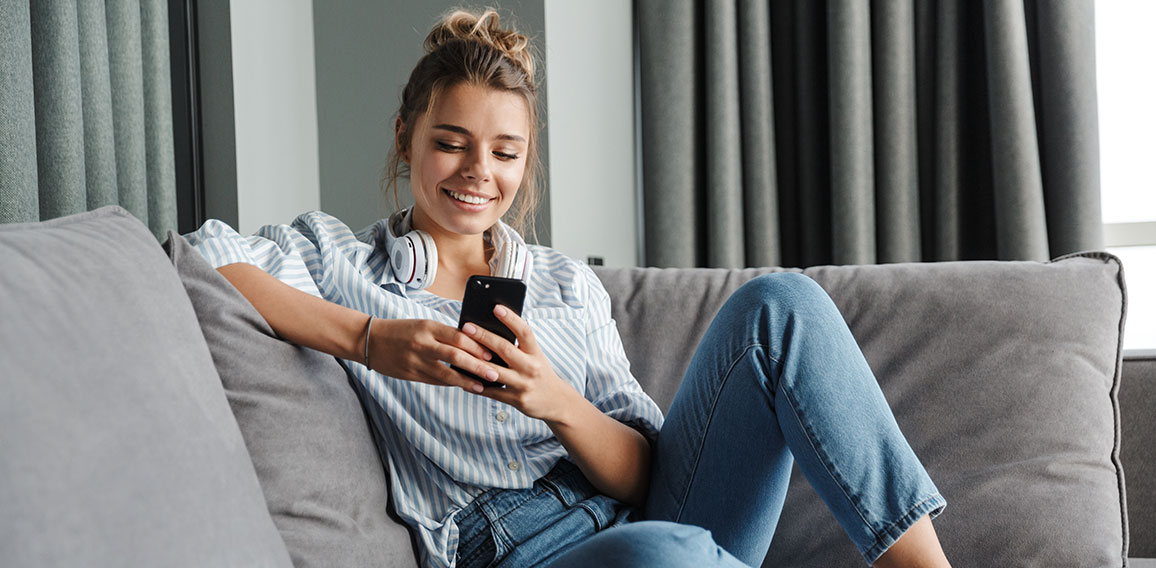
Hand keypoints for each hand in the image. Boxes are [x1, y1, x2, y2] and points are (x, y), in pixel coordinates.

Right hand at [367, 318, 495, 392]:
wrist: (371, 340)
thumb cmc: (402, 330)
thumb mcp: (424, 325)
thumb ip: (445, 334)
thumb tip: (472, 344)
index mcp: (428, 327)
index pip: (458, 336)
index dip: (477, 346)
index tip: (492, 353)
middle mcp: (423, 344)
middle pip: (455, 356)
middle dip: (477, 366)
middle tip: (494, 373)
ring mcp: (416, 361)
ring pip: (446, 373)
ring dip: (466, 381)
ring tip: (482, 386)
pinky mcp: (410, 374)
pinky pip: (435, 381)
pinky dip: (451, 383)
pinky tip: (463, 386)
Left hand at [461, 305, 582, 422]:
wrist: (556, 401)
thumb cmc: (539, 372)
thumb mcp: (535, 356)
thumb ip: (519, 345)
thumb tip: (493, 328)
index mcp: (535, 353)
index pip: (525, 332)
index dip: (511, 319)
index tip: (496, 307)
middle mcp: (531, 367)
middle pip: (505, 349)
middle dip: (484, 337)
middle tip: (467, 326)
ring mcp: (523, 384)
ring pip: (495, 371)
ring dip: (475, 361)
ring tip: (459, 351)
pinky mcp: (516, 400)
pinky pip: (492, 392)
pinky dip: (476, 385)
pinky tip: (462, 377)